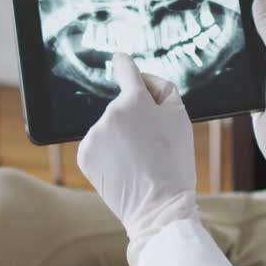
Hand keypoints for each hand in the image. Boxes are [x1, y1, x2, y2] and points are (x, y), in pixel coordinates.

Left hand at [77, 53, 199, 265]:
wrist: (157, 206)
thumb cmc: (174, 161)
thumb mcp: (180, 118)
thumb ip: (162, 89)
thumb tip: (141, 81)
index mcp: (133, 100)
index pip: (126, 70)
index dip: (125, 64)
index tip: (120, 60)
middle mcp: (109, 113)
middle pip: (122, 106)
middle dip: (136, 116)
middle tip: (154, 143)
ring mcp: (94, 135)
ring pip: (110, 127)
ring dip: (122, 136)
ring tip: (140, 159)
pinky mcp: (84, 155)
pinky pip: (98, 144)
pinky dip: (109, 152)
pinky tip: (124, 166)